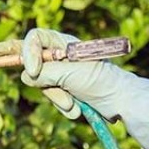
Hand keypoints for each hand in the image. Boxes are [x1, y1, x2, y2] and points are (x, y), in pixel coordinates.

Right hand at [0, 28, 148, 148]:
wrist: (122, 102)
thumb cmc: (100, 80)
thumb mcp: (69, 73)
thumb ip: (44, 73)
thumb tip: (27, 76)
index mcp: (64, 43)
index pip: (34, 39)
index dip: (27, 53)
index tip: (33, 70)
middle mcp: (61, 56)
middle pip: (32, 63)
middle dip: (43, 81)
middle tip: (28, 76)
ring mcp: (63, 74)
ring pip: (41, 85)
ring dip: (57, 97)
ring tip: (73, 104)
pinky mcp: (67, 91)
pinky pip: (52, 98)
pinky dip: (63, 105)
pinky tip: (77, 109)